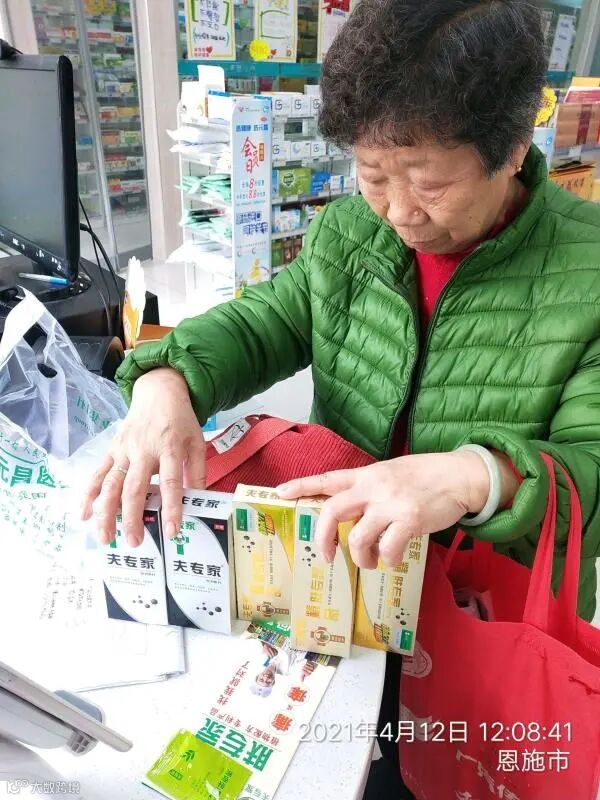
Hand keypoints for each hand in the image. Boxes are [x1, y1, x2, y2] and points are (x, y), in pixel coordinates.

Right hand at [81, 368, 205, 546]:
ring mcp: (124, 450)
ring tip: (105, 536)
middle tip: (133, 542)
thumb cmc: (180, 421)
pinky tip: (84, 514)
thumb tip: (199, 501)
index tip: (172, 531)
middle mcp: (143, 449)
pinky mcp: (112, 449)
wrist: (159, 392)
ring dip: (105, 512)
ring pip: (111, 483)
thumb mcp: (197, 442)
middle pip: (134, 487)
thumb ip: (197, 472)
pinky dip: (89, 494)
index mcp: (169, 447)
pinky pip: (98, 473)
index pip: (171, 482)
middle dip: (132, 516)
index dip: (171, 507)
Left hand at [277, 450, 517, 567]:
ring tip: (370, 561)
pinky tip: (394, 558)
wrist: (460, 475)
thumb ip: (370, 489)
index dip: (301, 485)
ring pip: (359, 537)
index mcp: (367, 475)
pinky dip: (388, 559)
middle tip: (326, 555)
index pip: (328, 478)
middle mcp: (374, 487)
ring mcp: (391, 503)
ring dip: (361, 557)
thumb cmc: (426, 477)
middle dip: (323, 537)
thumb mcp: (392, 474)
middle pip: (332, 511)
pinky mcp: (409, 519)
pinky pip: (388, 548)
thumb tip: (353, 514)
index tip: (280, 492)